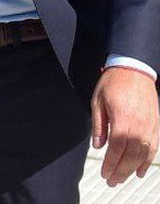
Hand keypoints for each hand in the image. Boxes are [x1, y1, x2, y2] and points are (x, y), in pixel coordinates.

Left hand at [92, 67, 158, 186]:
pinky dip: (147, 161)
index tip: (104, 173)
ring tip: (123, 179)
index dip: (111, 164)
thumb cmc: (114, 83)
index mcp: (122, 119)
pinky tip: (140, 171)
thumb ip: (98, 125)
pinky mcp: (156, 126)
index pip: (117, 148)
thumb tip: (98, 145)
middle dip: (120, 171)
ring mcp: (150, 127)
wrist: (134, 69)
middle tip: (112, 181)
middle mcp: (139, 125)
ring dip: (132, 169)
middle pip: (131, 155)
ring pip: (143, 155)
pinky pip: (153, 148)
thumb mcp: (97, 101)